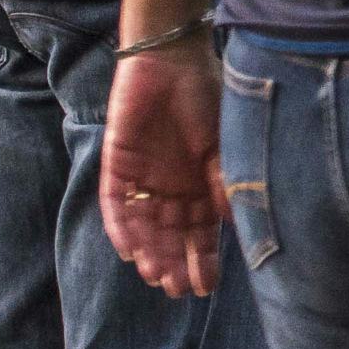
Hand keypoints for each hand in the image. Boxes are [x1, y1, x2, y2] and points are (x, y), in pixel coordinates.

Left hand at [102, 44, 228, 297]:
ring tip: (156, 276)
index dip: (204, 257)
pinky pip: (117, 203)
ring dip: (150, 252)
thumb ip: (221, 179)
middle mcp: (173, 184)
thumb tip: (231, 220)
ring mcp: (145, 176)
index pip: (202, 229)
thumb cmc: (206, 94)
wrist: (171, 58)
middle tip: (179, 290)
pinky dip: (122, 227)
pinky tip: (130, 249)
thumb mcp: (221, 140)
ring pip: (145, 225)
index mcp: (201, 180)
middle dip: (176, 262)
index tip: (206, 286)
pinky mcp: (117, 164)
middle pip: (172, 234)